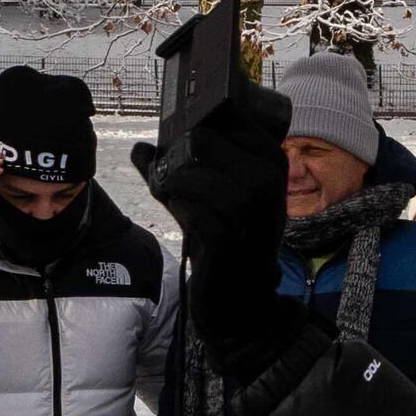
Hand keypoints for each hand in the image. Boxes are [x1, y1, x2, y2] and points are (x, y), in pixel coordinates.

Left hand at [157, 82, 299, 375]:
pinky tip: (180, 213)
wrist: (243, 298)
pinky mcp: (225, 233)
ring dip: (172, 183)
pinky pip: (185, 203)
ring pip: (190, 171)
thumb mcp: (214, 196)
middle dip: (177, 156)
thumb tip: (142, 148)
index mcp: (272, 161)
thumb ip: (178, 168)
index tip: (183, 141)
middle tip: (169, 174)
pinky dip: (174, 206)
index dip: (197, 124)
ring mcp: (249, 207)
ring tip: (171, 194)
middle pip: (203, 141)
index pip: (228, 117)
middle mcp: (267, 180)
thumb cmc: (229, 238)